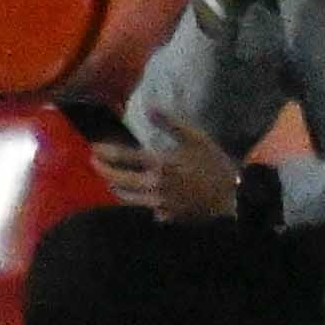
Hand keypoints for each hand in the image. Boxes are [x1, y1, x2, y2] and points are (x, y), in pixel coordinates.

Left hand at [103, 128, 256, 223]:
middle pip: (119, 180)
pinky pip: (145, 208)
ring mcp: (157, 204)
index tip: (94, 148)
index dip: (106, 152)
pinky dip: (139, 200)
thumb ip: (170, 123)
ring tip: (111, 180)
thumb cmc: (214, 165)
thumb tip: (150, 107)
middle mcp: (153, 185)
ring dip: (116, 187)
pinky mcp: (164, 216)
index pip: (124, 158)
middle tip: (94, 163)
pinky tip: (140, 196)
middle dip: (103, 170)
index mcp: (160, 164)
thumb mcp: (196, 138)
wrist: (230, 199)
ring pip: (127, 197)